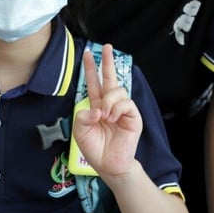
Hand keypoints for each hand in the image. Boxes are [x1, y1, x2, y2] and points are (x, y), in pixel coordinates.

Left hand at [72, 44, 141, 179]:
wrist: (108, 165)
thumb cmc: (94, 149)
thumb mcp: (80, 131)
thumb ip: (83, 115)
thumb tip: (97, 107)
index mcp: (97, 106)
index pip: (94, 83)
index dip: (91, 69)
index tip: (88, 55)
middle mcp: (110, 104)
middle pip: (110, 78)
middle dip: (107, 62)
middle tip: (106, 47)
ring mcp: (122, 109)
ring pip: (117, 91)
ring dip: (108, 100)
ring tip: (105, 115)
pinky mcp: (133, 116)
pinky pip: (126, 102)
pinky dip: (116, 108)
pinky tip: (112, 117)